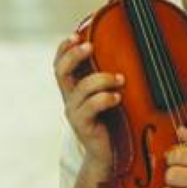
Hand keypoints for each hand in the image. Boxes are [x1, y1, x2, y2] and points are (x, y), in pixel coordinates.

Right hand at [54, 36, 122, 170]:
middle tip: (90, 46)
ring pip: (81, 88)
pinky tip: (118, 97)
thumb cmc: (113, 119)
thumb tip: (126, 49)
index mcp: (74, 88)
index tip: (76, 34)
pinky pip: (91, 106)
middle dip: (74, 55)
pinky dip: (106, 98)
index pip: (60, 64)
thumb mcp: (109, 93)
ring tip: (120, 79)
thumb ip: (109, 76)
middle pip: (61, 72)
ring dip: (102, 78)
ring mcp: (75, 113)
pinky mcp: (83, 126)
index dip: (64, 49)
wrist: (108, 153)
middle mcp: (70, 99)